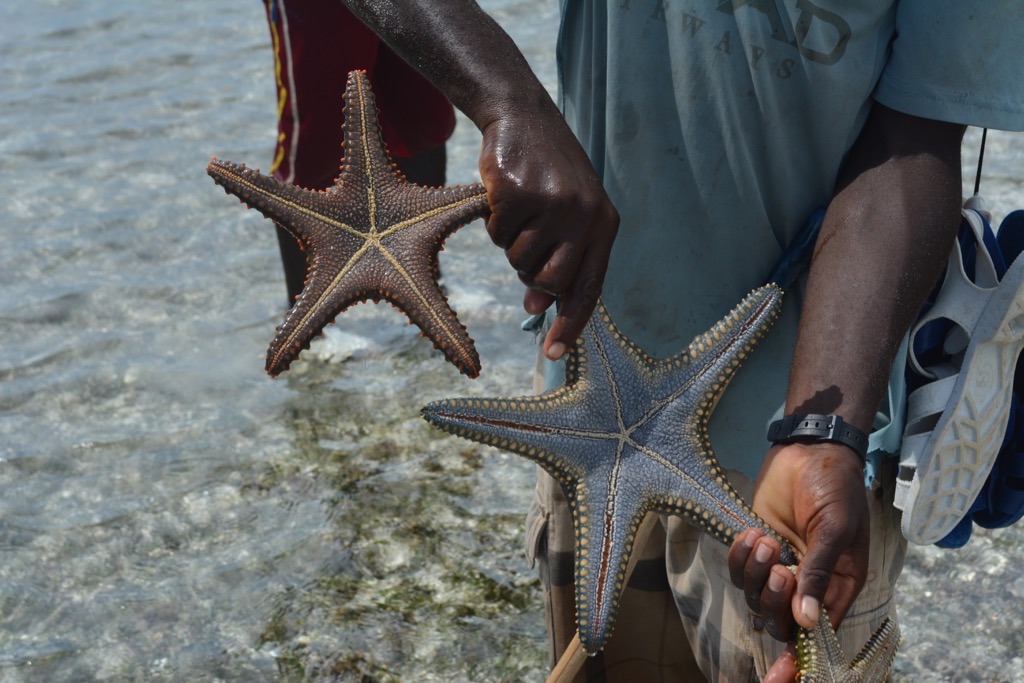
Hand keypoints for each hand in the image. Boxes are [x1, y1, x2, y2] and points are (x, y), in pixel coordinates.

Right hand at [477, 113, 617, 359]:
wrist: (523, 115)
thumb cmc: (547, 173)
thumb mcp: (567, 216)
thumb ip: (561, 259)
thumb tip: (536, 306)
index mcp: (604, 224)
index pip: (589, 287)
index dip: (572, 323)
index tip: (555, 355)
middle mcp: (584, 216)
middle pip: (549, 281)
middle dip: (530, 275)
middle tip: (525, 244)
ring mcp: (553, 204)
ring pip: (518, 260)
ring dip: (510, 243)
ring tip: (520, 209)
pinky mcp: (519, 193)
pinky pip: (496, 235)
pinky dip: (493, 221)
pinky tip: (503, 193)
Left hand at [728, 442, 869, 681]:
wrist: (809, 449)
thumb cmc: (834, 486)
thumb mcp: (836, 529)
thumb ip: (821, 574)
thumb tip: (809, 621)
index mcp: (839, 586)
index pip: (817, 634)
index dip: (799, 658)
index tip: (779, 678)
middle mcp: (809, 583)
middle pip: (781, 621)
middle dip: (774, 600)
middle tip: (779, 565)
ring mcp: (781, 566)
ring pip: (756, 598)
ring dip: (756, 573)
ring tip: (766, 540)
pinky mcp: (757, 548)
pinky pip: (740, 570)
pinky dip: (741, 556)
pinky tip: (753, 532)